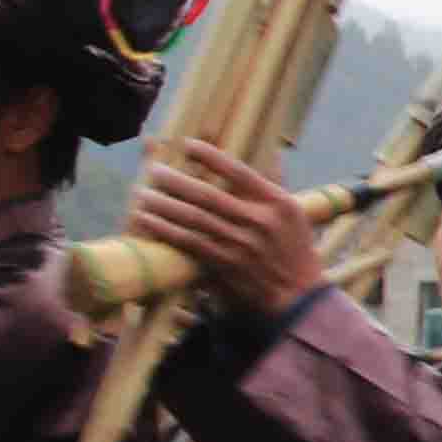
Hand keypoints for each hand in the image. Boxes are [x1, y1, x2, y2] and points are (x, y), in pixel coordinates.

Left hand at [122, 141, 323, 313]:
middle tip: (154, 171)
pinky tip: (147, 220)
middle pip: (208, 196)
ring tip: (143, 194)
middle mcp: (259, 221)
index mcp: (277, 203)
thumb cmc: (295, 250)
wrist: (298, 296)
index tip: (187, 145)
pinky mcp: (225, 265)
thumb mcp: (295, 213)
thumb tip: (272, 150)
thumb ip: (277, 183)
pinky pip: (189, 243)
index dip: (211, 157)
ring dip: (164, 205)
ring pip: (194, 219)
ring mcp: (241, 245)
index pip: (240, 173)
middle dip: (177, 182)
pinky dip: (165, 230)